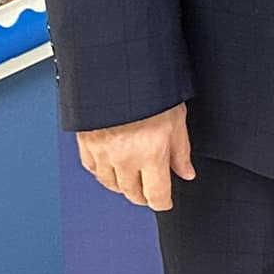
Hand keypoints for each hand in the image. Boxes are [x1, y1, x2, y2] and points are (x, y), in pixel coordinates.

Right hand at [76, 102, 194, 211]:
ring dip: (124, 185)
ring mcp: (103, 153)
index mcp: (151, 153)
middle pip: (132, 193)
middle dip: (144, 195)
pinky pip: (93, 170)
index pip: (156, 195)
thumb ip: (181, 151)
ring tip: (134, 178)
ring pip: (111, 185)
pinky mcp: (86, 145)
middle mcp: (125, 158)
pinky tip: (113, 167)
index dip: (163, 203)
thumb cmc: (152, 91)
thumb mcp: (177, 120)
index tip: (166, 202)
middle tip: (151, 189)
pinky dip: (104, 173)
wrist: (118, 70)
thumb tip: (186, 173)